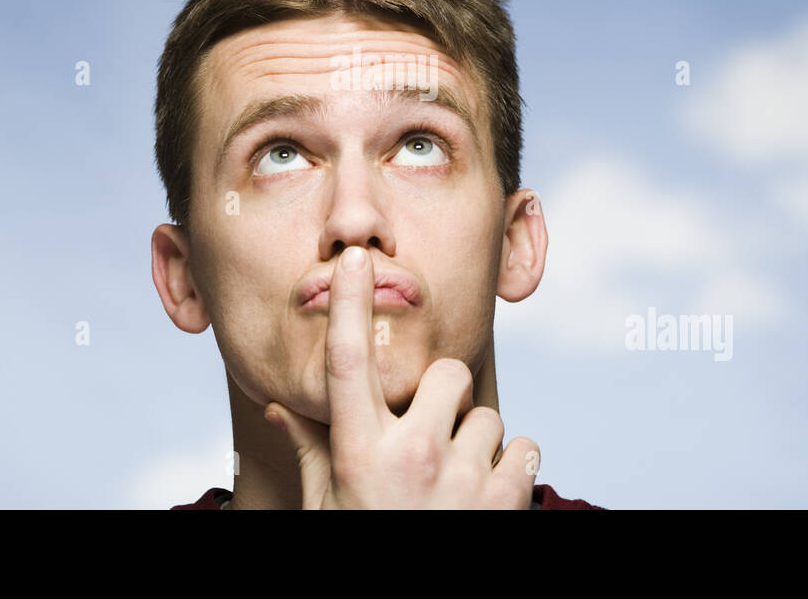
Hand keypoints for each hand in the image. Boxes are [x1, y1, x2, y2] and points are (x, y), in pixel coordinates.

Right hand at [265, 245, 539, 508]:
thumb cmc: (361, 547)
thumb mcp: (328, 509)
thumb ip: (314, 452)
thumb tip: (282, 407)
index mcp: (358, 454)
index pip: (346, 363)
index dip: (349, 305)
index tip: (357, 259)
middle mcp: (411, 456)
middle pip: (447, 374)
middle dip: (444, 396)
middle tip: (431, 437)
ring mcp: (463, 479)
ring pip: (489, 416)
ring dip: (478, 443)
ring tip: (455, 484)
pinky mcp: (507, 501)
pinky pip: (525, 449)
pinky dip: (512, 468)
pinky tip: (486, 496)